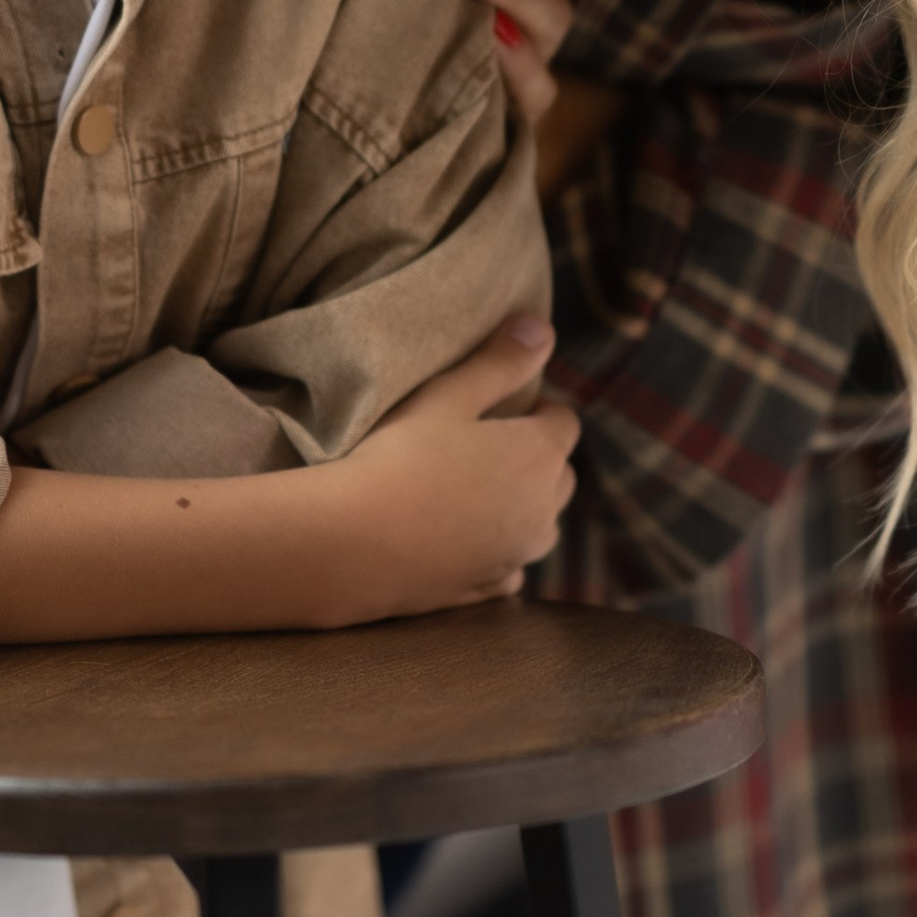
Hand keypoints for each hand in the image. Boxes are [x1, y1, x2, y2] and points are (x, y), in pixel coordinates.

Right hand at [324, 318, 579, 616]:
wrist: (353, 544)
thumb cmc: (399, 458)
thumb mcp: (448, 394)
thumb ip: (500, 361)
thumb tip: (542, 327)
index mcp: (540, 455)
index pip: (563, 421)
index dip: (537, 407)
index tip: (499, 405)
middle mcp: (543, 510)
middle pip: (559, 474)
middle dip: (536, 457)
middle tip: (485, 444)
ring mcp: (517, 555)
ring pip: (540, 525)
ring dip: (522, 507)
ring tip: (475, 492)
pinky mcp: (487, 590)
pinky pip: (510, 567)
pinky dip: (498, 552)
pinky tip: (462, 540)